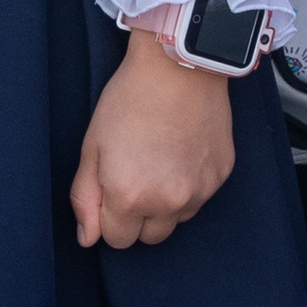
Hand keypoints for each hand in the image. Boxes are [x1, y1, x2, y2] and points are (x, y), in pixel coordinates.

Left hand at [70, 31, 236, 247]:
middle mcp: (167, 202)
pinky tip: (181, 152)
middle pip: (148, 238)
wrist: (179, 66)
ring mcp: (199, 191)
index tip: (112, 187)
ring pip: (176, 220)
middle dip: (138, 217)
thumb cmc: (129, 99)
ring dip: (165, 204)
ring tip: (159, 161)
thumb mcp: (92, 147)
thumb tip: (87, 238)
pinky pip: (199, 199)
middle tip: (135, 175)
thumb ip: (85, 198)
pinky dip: (189, 186)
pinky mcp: (220, 177)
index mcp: (129, 197)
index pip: (116, 240)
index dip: (109, 216)